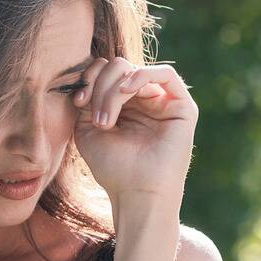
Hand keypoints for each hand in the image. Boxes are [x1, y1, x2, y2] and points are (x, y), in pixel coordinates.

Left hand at [71, 57, 197, 209]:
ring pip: (134, 71)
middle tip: (95, 118)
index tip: (77, 101)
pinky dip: (141, 76)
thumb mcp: (87, 128)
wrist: (136, 193)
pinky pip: (165, 74)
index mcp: (122, 104)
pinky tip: (125, 92)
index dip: (89, 78)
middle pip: (118, 67)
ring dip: (112, 91)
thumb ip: (87, 98)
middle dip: (100, 87)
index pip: (105, 71)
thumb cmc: (112, 167)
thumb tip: (89, 75)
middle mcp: (143, 99)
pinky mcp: (183, 107)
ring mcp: (163, 102)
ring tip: (106, 120)